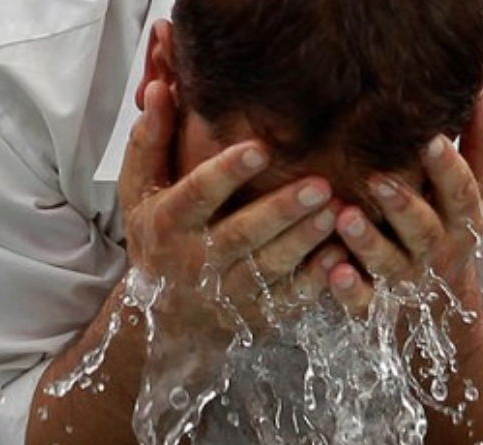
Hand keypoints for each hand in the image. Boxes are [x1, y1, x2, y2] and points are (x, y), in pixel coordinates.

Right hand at [118, 80, 341, 338]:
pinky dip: (316, 280)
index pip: (198, 195)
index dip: (227, 173)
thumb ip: (151, 141)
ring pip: (271, 267)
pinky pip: (289, 299)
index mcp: (169, 223)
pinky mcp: (255, 315)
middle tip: (320, 185)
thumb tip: (159, 87)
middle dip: (282, 211)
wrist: (163, 319)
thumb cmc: (157, 240)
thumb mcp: (140, 192)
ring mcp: (228, 293)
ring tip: (336, 213)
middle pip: (242, 235)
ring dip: (305, 241)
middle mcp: (197, 261)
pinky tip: (342, 255)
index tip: (259, 149)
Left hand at [327, 93, 482, 343]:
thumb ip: (480, 144)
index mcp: (463, 219)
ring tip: (346, 218)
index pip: (462, 191)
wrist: (439, 302)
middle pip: (424, 229)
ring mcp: (406, 279)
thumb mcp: (477, 191)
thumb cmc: (449, 224)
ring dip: (369, 243)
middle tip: (377, 178)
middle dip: (403, 204)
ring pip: (389, 264)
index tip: (431, 139)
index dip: (448, 167)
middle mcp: (437, 250)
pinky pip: (363, 302)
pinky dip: (350, 290)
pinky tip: (333, 271)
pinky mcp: (377, 304)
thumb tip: (479, 91)